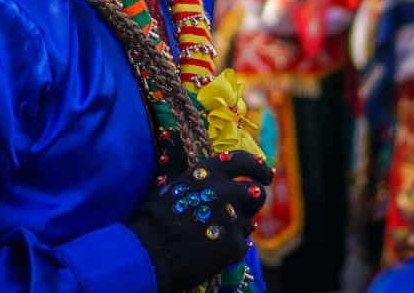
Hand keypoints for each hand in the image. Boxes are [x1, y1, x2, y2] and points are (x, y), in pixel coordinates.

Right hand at [129, 151, 272, 292]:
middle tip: (247, 208)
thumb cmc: (155, 218)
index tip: (266, 175)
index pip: (245, 161)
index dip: (258, 167)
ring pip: (249, 220)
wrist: (147, 253)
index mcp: (208, 172)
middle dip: (253, 200)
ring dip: (238, 225)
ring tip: (217, 232)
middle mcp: (224, 190)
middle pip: (256, 192)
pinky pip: (242, 243)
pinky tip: (215, 249)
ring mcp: (231, 218)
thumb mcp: (178, 185)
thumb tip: (225, 177)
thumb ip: (204, 180)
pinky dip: (231, 246)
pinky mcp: (233, 245)